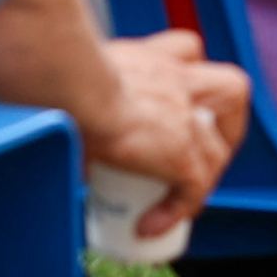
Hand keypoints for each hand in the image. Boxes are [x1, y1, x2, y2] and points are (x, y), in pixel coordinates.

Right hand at [71, 32, 256, 227]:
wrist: (67, 86)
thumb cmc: (52, 76)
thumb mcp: (66, 81)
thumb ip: (64, 96)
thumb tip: (46, 125)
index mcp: (144, 58)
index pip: (185, 51)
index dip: (189, 75)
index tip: (171, 104)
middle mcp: (173, 78)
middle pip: (230, 89)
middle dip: (226, 124)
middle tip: (200, 150)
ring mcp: (183, 116)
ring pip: (218, 150)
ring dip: (205, 176)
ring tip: (180, 198)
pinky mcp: (181, 151)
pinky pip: (194, 188)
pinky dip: (178, 209)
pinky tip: (151, 224)